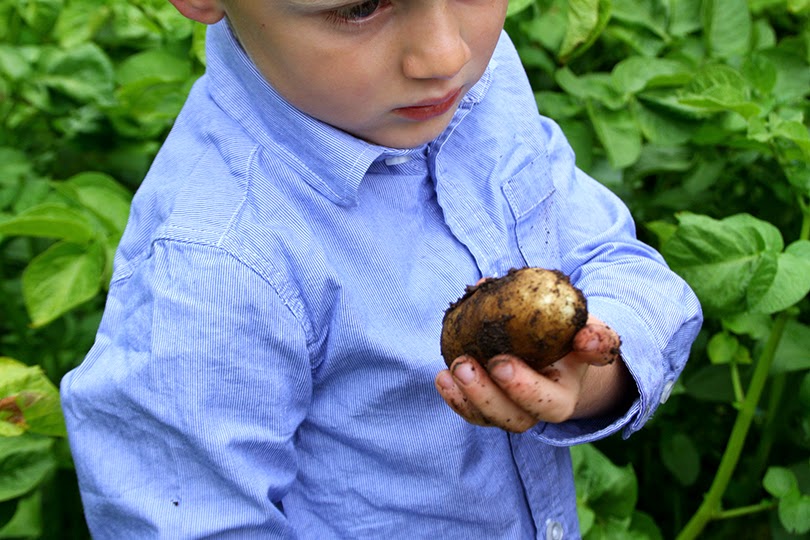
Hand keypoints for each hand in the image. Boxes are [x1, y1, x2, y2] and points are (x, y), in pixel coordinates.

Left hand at [434, 316, 629, 432]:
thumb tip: (576, 329)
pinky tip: (442, 377)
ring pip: (490, 419)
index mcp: (564, 395)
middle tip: (466, 365)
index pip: (549, 402)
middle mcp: (538, 410)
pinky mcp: (491, 408)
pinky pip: (472, 413)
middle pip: (515, 418)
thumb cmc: (572, 336)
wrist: (562, 352)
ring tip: (452, 368)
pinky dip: (455, 398)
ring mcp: (512, 411)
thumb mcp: (588, 328)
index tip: (501, 363)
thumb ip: (593, 333)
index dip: (524, 388)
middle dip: (487, 395)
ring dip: (468, 397)